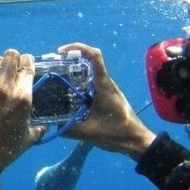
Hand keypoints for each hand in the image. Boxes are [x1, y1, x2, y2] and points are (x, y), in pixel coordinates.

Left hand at [0, 49, 46, 174]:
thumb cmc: (6, 149)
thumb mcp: (28, 138)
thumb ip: (39, 128)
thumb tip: (45, 125)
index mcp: (22, 97)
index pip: (27, 66)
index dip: (29, 61)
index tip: (28, 62)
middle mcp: (5, 88)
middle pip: (10, 57)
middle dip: (15, 58)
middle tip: (16, 65)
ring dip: (2, 64)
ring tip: (4, 72)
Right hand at [58, 42, 155, 160]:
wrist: (137, 141)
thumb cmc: (116, 133)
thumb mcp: (88, 133)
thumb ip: (68, 129)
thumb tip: (52, 125)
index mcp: (103, 85)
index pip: (94, 56)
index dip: (77, 47)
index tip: (61, 52)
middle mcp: (106, 83)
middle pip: (88, 62)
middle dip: (70, 61)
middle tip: (53, 68)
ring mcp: (108, 90)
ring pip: (89, 74)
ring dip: (74, 73)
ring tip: (57, 80)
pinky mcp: (108, 97)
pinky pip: (91, 84)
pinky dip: (79, 85)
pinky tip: (69, 96)